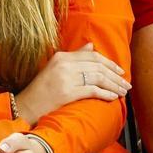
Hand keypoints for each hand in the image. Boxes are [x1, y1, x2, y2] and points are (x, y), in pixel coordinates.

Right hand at [15, 43, 129, 124]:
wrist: (25, 106)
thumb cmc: (41, 90)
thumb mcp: (55, 68)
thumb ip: (74, 57)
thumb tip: (91, 47)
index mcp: (62, 56)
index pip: (92, 56)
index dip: (109, 63)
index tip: (120, 71)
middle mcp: (64, 64)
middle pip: (97, 66)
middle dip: (115, 76)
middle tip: (126, 84)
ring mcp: (65, 78)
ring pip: (97, 78)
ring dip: (113, 85)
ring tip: (122, 92)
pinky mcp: (67, 92)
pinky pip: (92, 90)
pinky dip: (105, 93)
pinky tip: (112, 97)